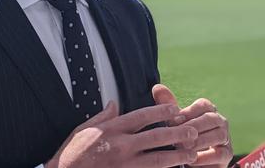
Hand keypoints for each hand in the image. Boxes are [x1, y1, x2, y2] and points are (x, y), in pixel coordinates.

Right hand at [45, 101, 198, 167]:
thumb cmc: (71, 155)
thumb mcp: (82, 130)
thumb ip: (102, 116)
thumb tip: (114, 103)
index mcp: (111, 130)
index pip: (143, 116)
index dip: (161, 110)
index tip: (175, 109)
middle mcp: (120, 146)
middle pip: (156, 136)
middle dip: (178, 133)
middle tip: (193, 131)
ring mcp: (124, 166)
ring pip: (158, 159)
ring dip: (178, 156)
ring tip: (192, 154)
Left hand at [153, 84, 232, 167]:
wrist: (190, 162)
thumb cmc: (183, 138)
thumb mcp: (174, 123)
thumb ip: (168, 106)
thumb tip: (157, 87)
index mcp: (208, 111)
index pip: (204, 105)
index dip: (189, 112)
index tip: (175, 121)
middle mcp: (220, 122)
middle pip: (212, 118)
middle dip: (194, 126)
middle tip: (178, 135)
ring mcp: (225, 139)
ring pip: (219, 135)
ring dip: (200, 141)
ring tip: (183, 147)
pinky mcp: (227, 155)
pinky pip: (220, 154)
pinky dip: (205, 157)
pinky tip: (191, 160)